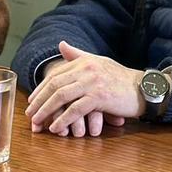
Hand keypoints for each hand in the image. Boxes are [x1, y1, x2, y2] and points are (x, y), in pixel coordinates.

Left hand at [24, 42, 140, 137]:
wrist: (142, 88)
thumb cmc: (119, 78)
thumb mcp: (98, 62)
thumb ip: (77, 55)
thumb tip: (61, 44)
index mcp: (84, 61)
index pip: (55, 74)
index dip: (41, 89)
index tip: (31, 102)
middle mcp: (86, 69)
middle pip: (55, 85)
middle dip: (39, 101)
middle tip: (29, 115)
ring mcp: (92, 82)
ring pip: (61, 96)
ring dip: (46, 111)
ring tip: (37, 122)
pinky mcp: (99, 97)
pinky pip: (75, 109)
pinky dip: (63, 120)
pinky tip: (55, 128)